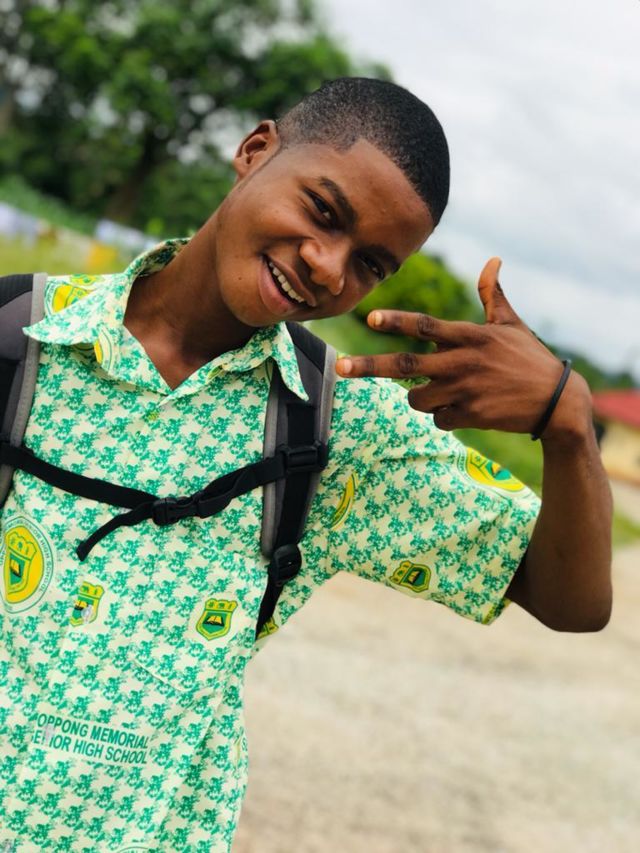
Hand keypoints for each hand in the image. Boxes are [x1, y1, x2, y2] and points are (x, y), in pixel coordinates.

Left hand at [335, 257, 591, 438]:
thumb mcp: (511, 325)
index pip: (426, 326)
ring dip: (421, 398)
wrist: (557, 403)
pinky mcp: (470, 417)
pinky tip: (467, 409)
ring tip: (445, 392)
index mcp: (470, 336)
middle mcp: (462, 362)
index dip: (397, 321)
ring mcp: (464, 391)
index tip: (370, 318)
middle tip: (341, 368)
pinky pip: (438, 420)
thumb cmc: (529, 359)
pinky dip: (444, 416)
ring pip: (417, 398)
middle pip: (405, 365)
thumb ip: (492, 295)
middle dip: (369, 366)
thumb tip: (493, 260)